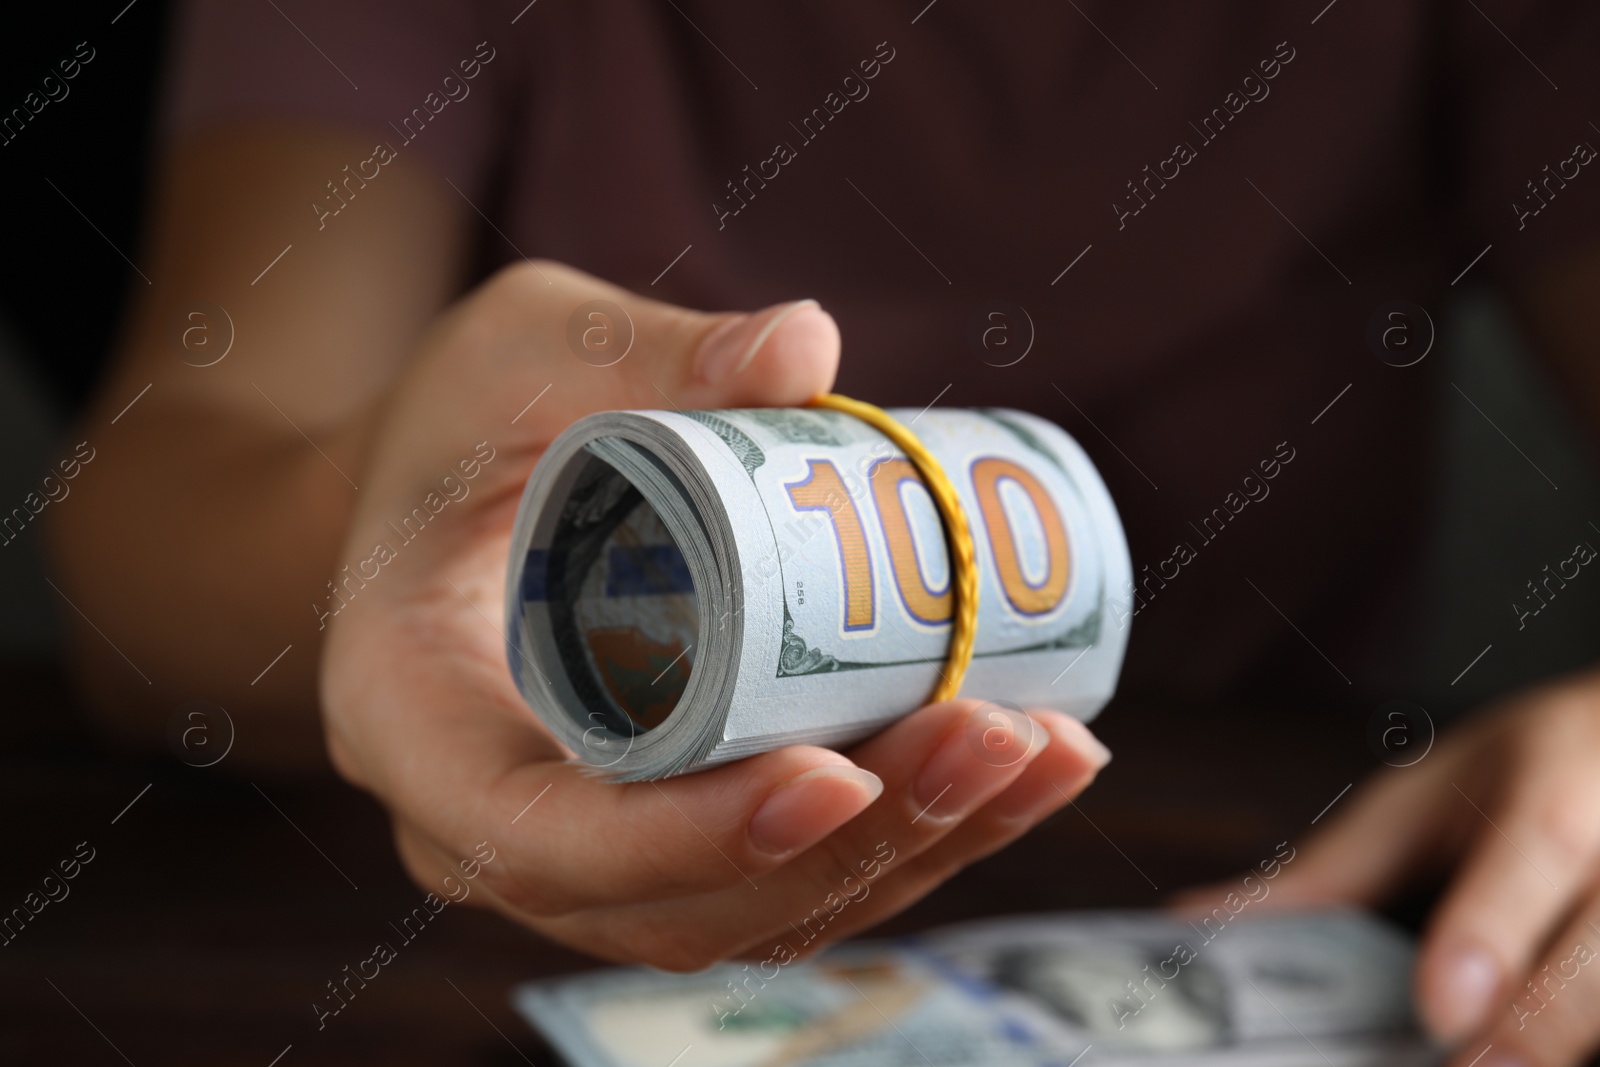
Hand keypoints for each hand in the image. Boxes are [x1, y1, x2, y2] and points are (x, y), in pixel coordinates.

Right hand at [319, 260, 1111, 968]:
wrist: (449, 502)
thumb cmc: (459, 423)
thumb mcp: (521, 350)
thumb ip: (638, 350)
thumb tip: (807, 350)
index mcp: (414, 722)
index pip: (541, 839)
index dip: (690, 838)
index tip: (835, 777)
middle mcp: (494, 828)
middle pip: (681, 903)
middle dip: (856, 843)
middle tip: (991, 731)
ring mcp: (591, 854)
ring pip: (758, 911)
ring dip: (917, 853)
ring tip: (1043, 748)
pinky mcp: (677, 837)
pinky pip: (794, 879)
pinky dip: (919, 842)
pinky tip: (1028, 763)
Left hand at [1232, 672, 1599, 1066]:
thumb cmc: (1532, 773)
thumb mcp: (1424, 801)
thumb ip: (1327, 875)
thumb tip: (1195, 925)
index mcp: (1555, 787)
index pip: (1539, 853)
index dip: (1496, 935)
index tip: (1445, 1008)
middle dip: (1550, 1022)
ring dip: (1578, 1034)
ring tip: (1501, 1066)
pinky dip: (1595, 1036)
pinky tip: (1556, 1055)